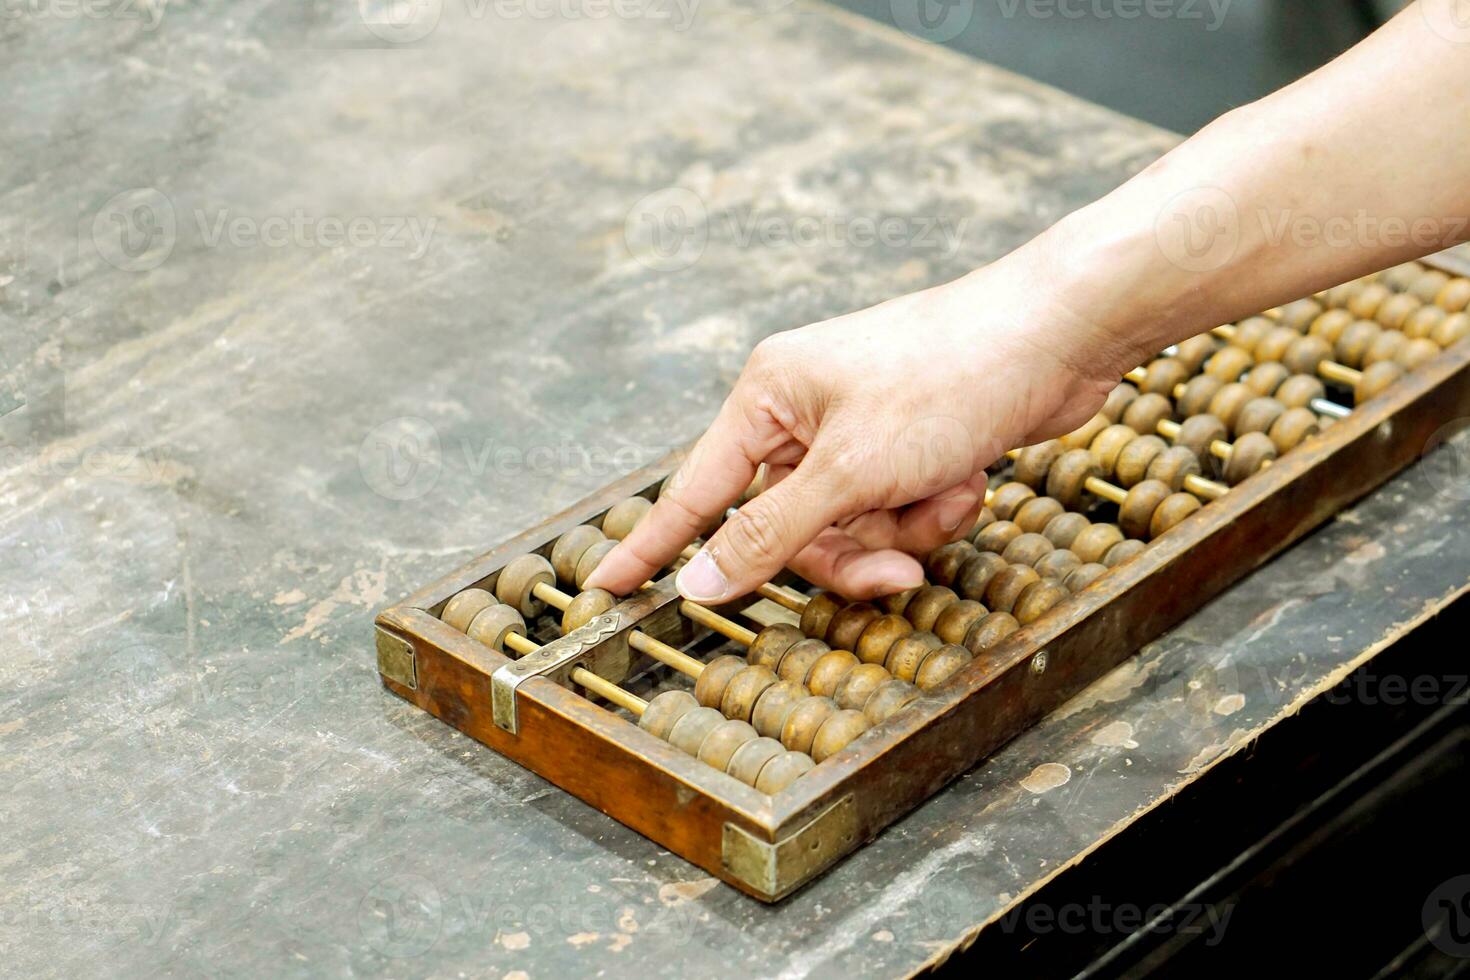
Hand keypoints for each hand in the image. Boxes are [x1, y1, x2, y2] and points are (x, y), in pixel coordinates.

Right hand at [584, 240, 1135, 603]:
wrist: (1058, 335)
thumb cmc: (949, 374)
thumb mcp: (850, 469)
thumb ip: (770, 534)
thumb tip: (700, 581)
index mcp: (768, 398)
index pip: (694, 492)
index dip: (652, 546)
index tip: (605, 588)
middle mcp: (805, 413)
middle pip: (789, 531)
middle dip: (850, 551)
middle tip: (894, 560)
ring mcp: (861, 431)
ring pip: (852, 530)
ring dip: (904, 530)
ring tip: (947, 492)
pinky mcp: (911, 446)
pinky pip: (900, 514)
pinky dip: (936, 509)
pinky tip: (970, 475)